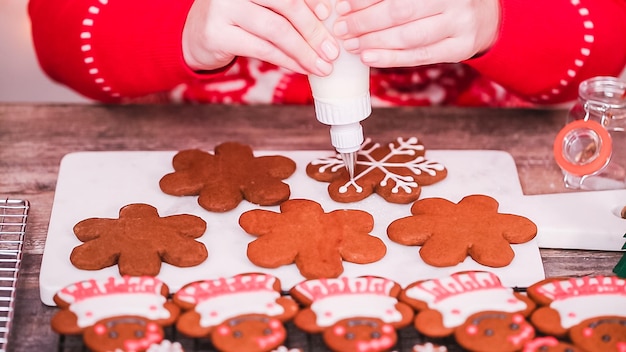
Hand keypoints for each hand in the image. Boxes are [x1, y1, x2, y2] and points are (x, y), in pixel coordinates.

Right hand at [182, 0, 340, 75]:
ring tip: (322, 66)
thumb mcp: (260, 4)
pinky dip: (286, 61)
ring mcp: (223, 8)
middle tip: (331, 50)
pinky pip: (262, 49)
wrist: (196, 36)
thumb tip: (327, 18)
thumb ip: (285, 6)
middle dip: (313, 30)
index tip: (329, 15)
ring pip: (276, 30)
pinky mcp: (217, 34)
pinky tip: (302, 68)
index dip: (312, 0)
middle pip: (286, 5)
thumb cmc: (238, 17)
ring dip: (303, 51)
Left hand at [330, 0, 500, 67]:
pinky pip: (419, 57)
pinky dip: (391, 58)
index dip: (366, 0)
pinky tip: (370, 58)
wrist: (485, 15)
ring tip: (351, 45)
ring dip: (374, 43)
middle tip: (342, 29)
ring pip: (408, 38)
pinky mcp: (460, 48)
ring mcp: (460, 24)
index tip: (343, 6)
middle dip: (365, 22)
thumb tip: (353, 3)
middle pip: (400, 12)